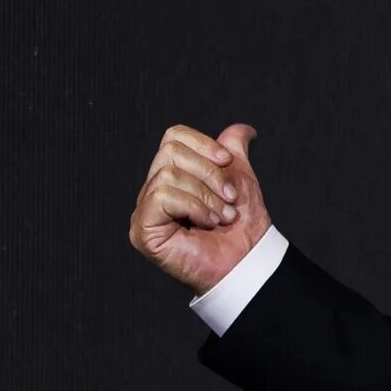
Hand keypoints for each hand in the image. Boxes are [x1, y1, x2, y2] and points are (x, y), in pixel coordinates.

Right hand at [129, 123, 269, 294]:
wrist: (248, 261)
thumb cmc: (242, 226)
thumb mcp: (240, 179)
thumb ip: (234, 151)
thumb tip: (243, 130)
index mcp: (173, 175)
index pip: (173, 137)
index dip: (203, 144)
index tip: (228, 161)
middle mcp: (154, 190)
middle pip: (170, 152)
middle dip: (209, 173)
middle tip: (230, 198)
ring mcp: (145, 211)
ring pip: (168, 175)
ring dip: (205, 195)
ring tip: (222, 216)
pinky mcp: (142, 230)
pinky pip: (162, 197)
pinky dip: (193, 206)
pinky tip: (208, 223)